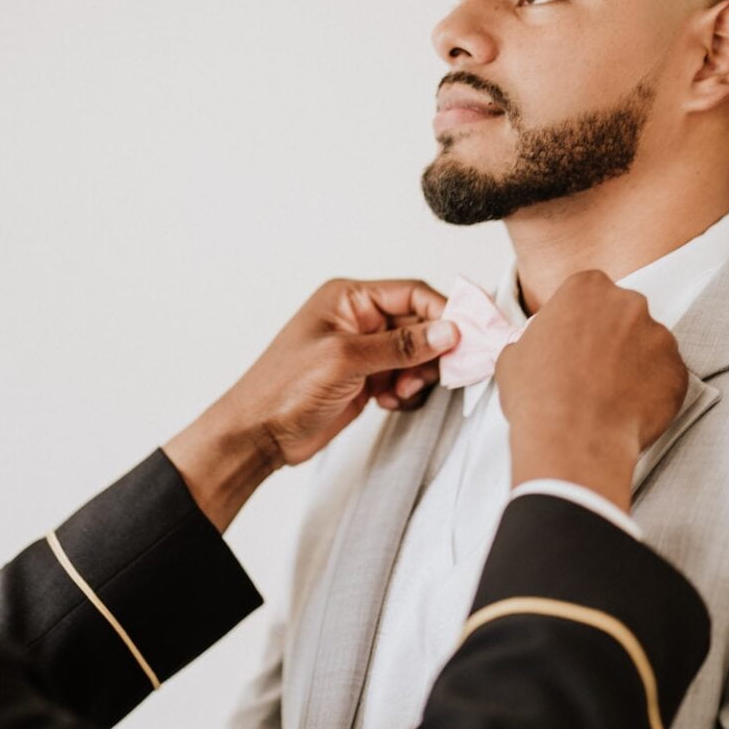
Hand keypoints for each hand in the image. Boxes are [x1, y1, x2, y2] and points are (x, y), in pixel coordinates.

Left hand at [165, 278, 457, 529]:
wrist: (259, 435)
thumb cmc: (284, 389)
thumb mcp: (346, 360)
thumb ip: (401, 346)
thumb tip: (448, 331)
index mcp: (349, 299)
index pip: (412, 293)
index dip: (444, 312)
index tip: (469, 335)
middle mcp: (359, 319)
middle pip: (420, 324)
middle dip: (433, 350)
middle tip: (443, 373)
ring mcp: (364, 351)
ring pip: (417, 354)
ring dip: (419, 375)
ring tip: (400, 392)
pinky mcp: (366, 379)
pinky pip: (405, 377)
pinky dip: (406, 391)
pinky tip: (389, 402)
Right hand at [495, 271, 687, 512]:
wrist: (572, 440)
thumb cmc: (537, 395)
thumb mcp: (514, 355)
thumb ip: (536, 339)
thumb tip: (539, 348)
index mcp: (586, 288)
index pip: (588, 292)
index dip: (579, 319)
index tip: (573, 342)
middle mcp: (628, 303)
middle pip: (622, 313)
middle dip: (610, 336)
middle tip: (591, 368)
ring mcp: (659, 336)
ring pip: (647, 344)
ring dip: (632, 363)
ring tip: (608, 394)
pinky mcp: (678, 371)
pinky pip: (665, 376)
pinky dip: (651, 390)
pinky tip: (626, 409)